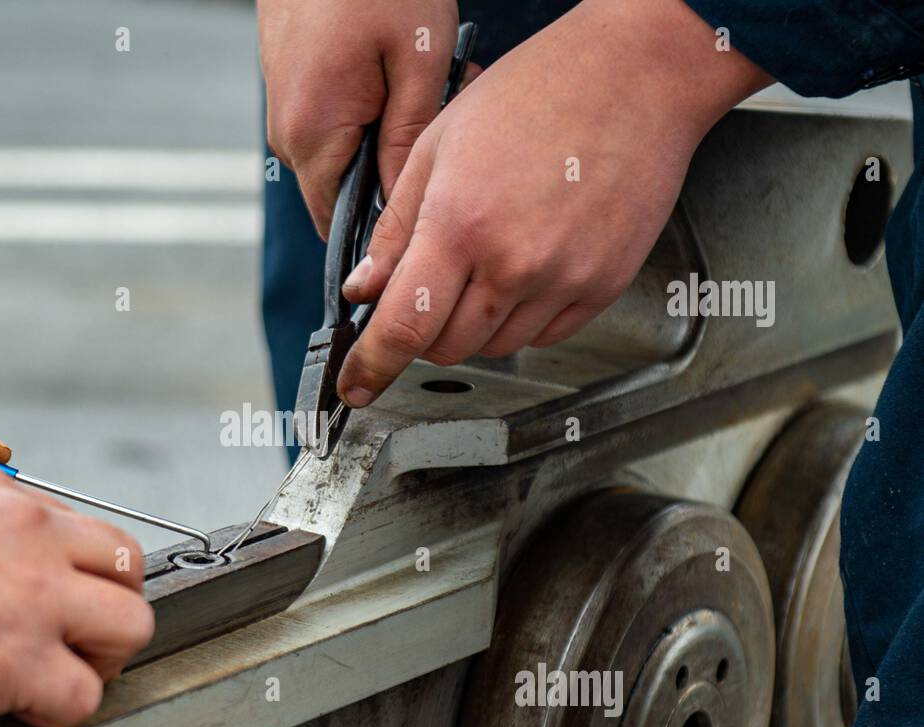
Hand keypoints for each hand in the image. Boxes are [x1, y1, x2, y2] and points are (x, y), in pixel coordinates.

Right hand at [0, 462, 154, 726]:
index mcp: (0, 493)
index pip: (85, 531)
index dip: (78, 576)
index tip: (59, 603)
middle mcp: (29, 533)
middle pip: (128, 569)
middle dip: (108, 609)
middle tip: (76, 641)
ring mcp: (33, 594)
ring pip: (131, 626)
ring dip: (100, 659)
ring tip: (58, 675)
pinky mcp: (18, 657)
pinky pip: (84, 695)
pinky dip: (61, 711)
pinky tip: (24, 708)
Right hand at [259, 0, 459, 237]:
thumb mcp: (417, 62)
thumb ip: (406, 143)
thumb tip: (399, 208)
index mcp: (312, 136)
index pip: (340, 225)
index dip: (385, 226)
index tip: (431, 197)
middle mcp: (288, 134)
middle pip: (346, 191)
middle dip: (397, 169)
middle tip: (444, 118)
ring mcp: (286, 112)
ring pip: (344, 157)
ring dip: (390, 135)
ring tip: (430, 87)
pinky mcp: (293, 90)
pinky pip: (334, 126)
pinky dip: (373, 112)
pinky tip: (402, 75)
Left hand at [336, 0, 771, 405]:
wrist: (633, 79)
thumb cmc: (535, 96)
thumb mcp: (436, 148)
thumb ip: (395, 230)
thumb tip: (363, 288)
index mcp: (459, 225)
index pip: (402, 327)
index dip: (370, 366)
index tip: (355, 386)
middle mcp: (511, 264)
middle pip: (445, 348)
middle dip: (423, 332)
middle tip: (429, 288)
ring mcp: (562, 281)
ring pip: (493, 348)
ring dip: (473, 325)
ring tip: (487, 260)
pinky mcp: (602, 288)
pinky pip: (543, 336)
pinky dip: (520, 318)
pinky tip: (526, 265)